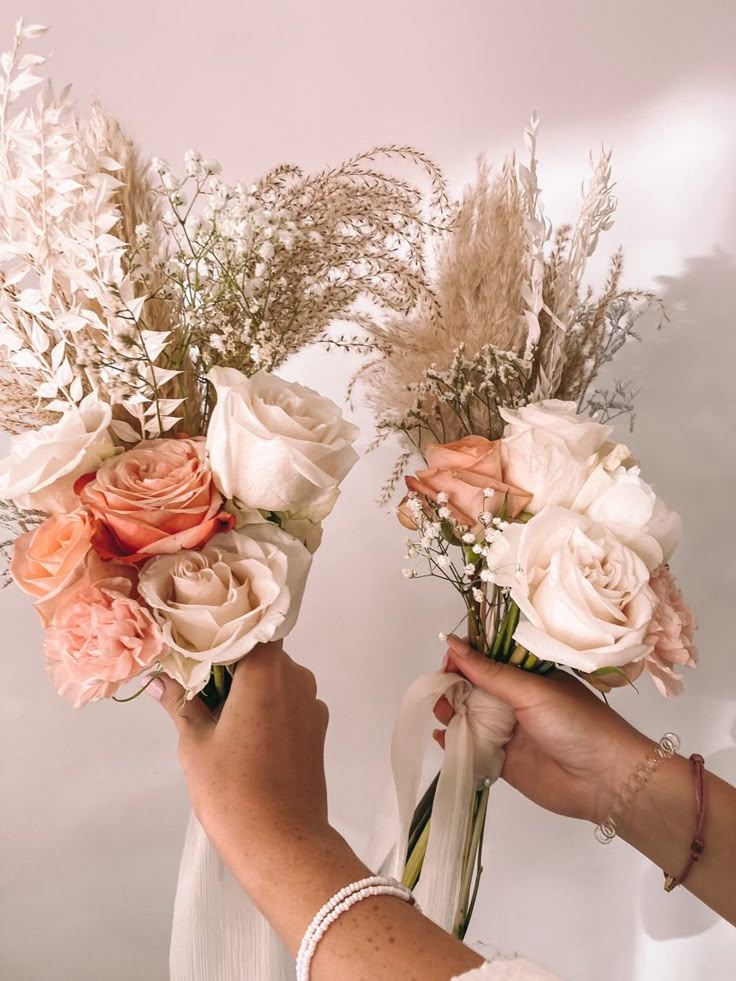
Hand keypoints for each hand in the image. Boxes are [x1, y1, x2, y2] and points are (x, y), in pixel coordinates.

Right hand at [150, 641, 330, 889]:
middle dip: (231, 664)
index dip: (223, 629)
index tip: (197, 639)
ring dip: (249, 688)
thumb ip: (181, 704)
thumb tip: (160, 680)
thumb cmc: (233, 790)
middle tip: (197, 680)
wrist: (282, 844)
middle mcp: (298, 679)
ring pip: (276, 681)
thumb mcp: (195, 744)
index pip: (250, 627)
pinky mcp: (317, 731)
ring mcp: (312, 706)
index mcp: (268, 672)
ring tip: (214, 713)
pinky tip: (241, 734)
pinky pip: (288, 705)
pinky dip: (266, 709)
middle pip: (262, 654)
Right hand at [434, 635, 654, 824]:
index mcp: (528, 677)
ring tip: (440, 711)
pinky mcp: (503, 762)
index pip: (487, 660)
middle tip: (440, 689)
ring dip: (451, 712)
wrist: (606, 781)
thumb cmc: (577, 724)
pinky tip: (443, 736)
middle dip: (453, 686)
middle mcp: (516, 702)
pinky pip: (473, 749)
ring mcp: (509, 732)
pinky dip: (455, 742)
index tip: (447, 662)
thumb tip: (453, 642)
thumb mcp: (531, 691)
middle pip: (473, 688)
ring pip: (470, 717)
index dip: (464, 658)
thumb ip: (489, 672)